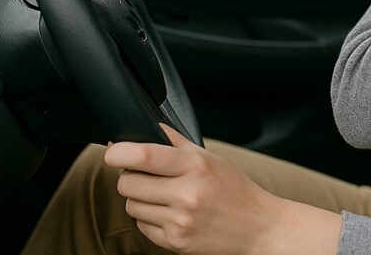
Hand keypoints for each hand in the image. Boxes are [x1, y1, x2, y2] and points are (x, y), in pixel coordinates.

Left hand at [104, 125, 301, 253]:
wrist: (258, 227)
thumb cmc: (235, 189)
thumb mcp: (212, 159)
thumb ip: (177, 142)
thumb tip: (149, 127)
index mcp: (196, 166)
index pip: (143, 156)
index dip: (119, 152)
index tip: (113, 152)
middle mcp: (186, 194)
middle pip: (127, 184)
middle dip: (130, 178)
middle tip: (145, 176)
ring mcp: (180, 221)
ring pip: (131, 206)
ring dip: (139, 200)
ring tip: (163, 196)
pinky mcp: (175, 242)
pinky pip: (142, 226)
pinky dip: (149, 218)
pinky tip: (169, 213)